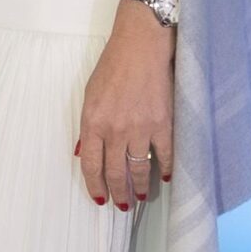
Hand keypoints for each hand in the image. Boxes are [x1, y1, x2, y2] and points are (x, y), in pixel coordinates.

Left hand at [76, 0, 172, 208]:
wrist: (141, 45)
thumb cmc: (113, 66)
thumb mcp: (89, 95)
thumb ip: (88, 126)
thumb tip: (85, 153)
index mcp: (93, 123)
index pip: (91, 165)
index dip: (95, 186)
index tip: (100, 199)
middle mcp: (115, 130)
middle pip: (115, 173)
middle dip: (118, 194)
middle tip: (122, 206)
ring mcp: (140, 128)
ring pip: (139, 169)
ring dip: (140, 188)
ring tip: (142, 197)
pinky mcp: (163, 123)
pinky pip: (164, 155)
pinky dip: (165, 169)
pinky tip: (165, 178)